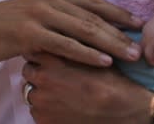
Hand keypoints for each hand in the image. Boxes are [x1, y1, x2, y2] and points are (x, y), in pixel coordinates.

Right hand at [0, 0, 142, 68]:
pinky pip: (66, 45)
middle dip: (121, 30)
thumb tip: (71, 4)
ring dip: (111, 43)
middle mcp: (49, 1)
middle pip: (93, 16)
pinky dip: (87, 53)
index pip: (92, 2)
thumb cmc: (2, 26)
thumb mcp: (31, 12)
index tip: (139, 22)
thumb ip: (53, 10)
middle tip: (143, 43)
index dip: (117, 12)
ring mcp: (40, 15)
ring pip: (84, 29)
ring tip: (132, 54)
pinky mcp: (31, 33)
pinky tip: (104, 61)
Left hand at [22, 52, 153, 123]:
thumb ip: (70, 46)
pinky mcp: (44, 120)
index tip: (49, 55)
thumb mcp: (91, 54)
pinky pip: (37, 112)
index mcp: (52, 59)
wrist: (125, 111)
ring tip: (62, 93)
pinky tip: (64, 108)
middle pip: (28, 70)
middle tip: (56, 76)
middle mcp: (42, 79)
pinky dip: (47, 110)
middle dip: (39, 72)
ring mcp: (41, 102)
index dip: (42, 52)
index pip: (32, 50)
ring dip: (42, 92)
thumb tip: (58, 36)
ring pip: (31, 92)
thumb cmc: (111, 82)